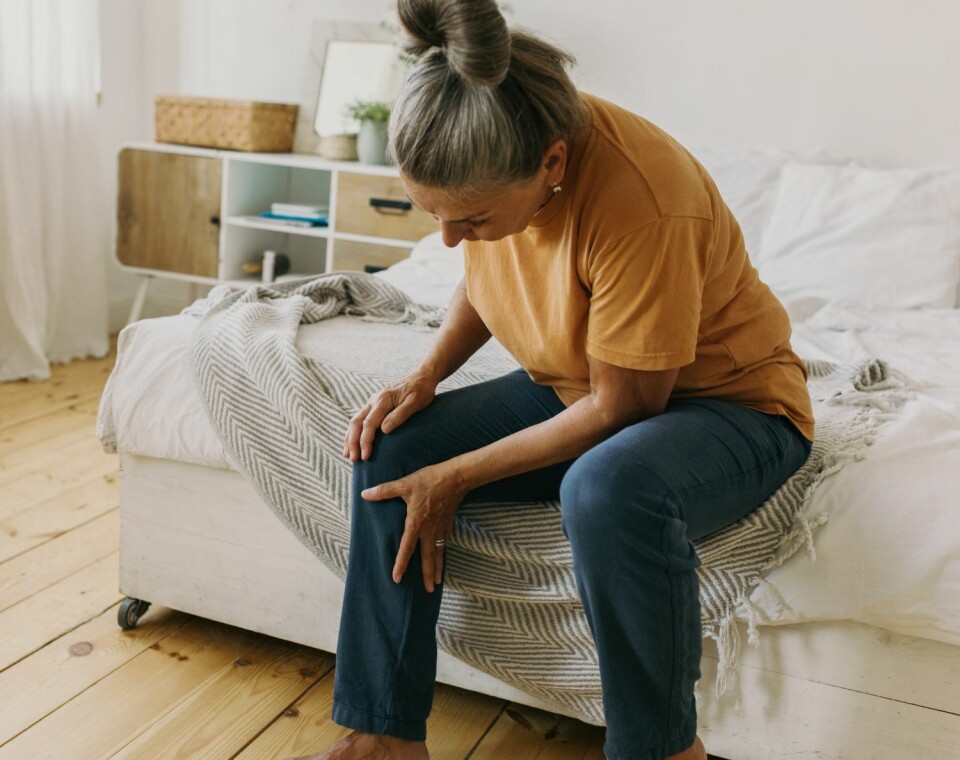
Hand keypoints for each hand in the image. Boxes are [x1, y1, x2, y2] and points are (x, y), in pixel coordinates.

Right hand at [344, 372, 437, 461]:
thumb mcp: (415, 403)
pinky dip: (354, 431)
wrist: (422, 376)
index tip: (365, 456)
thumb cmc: (421, 390)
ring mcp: (373, 402)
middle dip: (352, 442)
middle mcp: (374, 400)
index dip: (365, 441)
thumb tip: (384, 430)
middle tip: (353, 459)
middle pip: (356, 423)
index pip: (369, 424)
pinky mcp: (375, 405)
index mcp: (383, 400)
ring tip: (347, 455)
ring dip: (350, 438)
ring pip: (355, 421)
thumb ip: (399, 415)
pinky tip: (353, 441)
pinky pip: (360, 419)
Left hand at [361, 462, 467, 592]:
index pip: (407, 548)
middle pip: (427, 557)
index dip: (401, 564)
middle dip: (427, 575)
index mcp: (416, 522)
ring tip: (437, 583)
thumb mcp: (405, 484)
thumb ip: (385, 491)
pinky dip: (443, 553)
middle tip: (428, 591)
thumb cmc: (430, 480)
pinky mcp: (448, 523)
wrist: (456, 477)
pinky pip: (444, 543)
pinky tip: (441, 558)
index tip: (397, 578)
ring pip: (438, 553)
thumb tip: (365, 494)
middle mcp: (429, 529)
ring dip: (438, 568)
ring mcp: (440, 528)